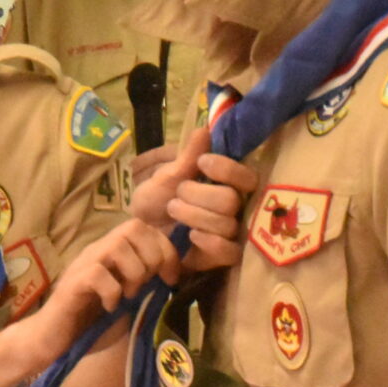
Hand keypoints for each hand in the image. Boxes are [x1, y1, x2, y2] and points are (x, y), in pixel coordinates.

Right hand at [19, 221, 180, 357]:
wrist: (52, 340)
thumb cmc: (90, 322)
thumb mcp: (128, 303)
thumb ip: (148, 288)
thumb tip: (175, 279)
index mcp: (113, 253)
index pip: (146, 228)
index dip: (166, 249)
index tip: (171, 278)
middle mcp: (98, 252)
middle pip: (134, 227)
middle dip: (152, 257)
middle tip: (147, 285)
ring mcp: (83, 265)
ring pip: (117, 245)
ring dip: (133, 272)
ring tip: (128, 295)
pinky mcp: (72, 285)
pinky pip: (98, 274)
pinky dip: (112, 291)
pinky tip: (109, 307)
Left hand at [134, 127, 261, 272]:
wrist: (141, 232)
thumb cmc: (157, 200)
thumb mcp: (167, 175)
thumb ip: (189, 156)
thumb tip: (205, 129)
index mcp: (228, 184)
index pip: (246, 177)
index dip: (227, 169)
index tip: (202, 163)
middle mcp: (236, 208)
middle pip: (231, 200)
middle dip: (199, 195)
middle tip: (177, 194)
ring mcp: (231, 233)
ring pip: (226, 223)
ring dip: (194, 215)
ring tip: (173, 210)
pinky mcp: (223, 256)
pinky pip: (230, 251)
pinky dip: (210, 241)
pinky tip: (191, 235)